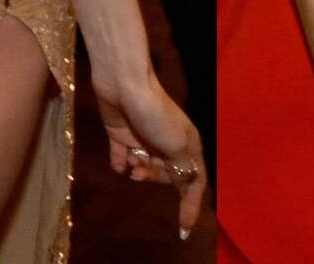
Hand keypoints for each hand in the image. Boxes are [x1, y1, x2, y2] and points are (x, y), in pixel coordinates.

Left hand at [95, 67, 205, 239]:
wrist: (124, 83)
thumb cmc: (155, 114)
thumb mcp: (177, 144)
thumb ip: (184, 168)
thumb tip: (187, 183)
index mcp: (187, 144)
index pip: (194, 181)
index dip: (191, 205)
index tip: (184, 230)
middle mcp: (168, 143)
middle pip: (166, 176)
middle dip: (153, 178)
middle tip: (140, 171)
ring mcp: (144, 139)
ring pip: (144, 168)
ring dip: (137, 169)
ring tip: (130, 160)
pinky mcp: (122, 136)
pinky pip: (122, 159)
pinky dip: (120, 162)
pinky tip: (119, 157)